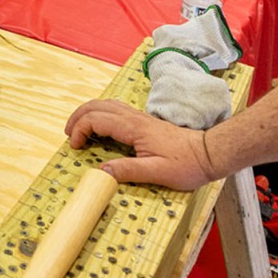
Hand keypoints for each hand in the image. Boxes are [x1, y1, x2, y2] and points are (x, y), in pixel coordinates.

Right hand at [65, 98, 214, 189]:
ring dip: (88, 113)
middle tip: (69, 135)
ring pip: (106, 104)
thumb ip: (128, 171)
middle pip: (98, 106)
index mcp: (134, 128)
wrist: (208, 153)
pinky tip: (100, 128)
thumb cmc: (186, 165)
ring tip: (79, 130)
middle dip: (78, 117)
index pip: (97, 119)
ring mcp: (139, 118)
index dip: (80, 130)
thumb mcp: (157, 173)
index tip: (76, 147)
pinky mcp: (144, 122)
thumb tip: (100, 171)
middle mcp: (134, 118)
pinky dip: (100, 115)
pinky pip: (115, 110)